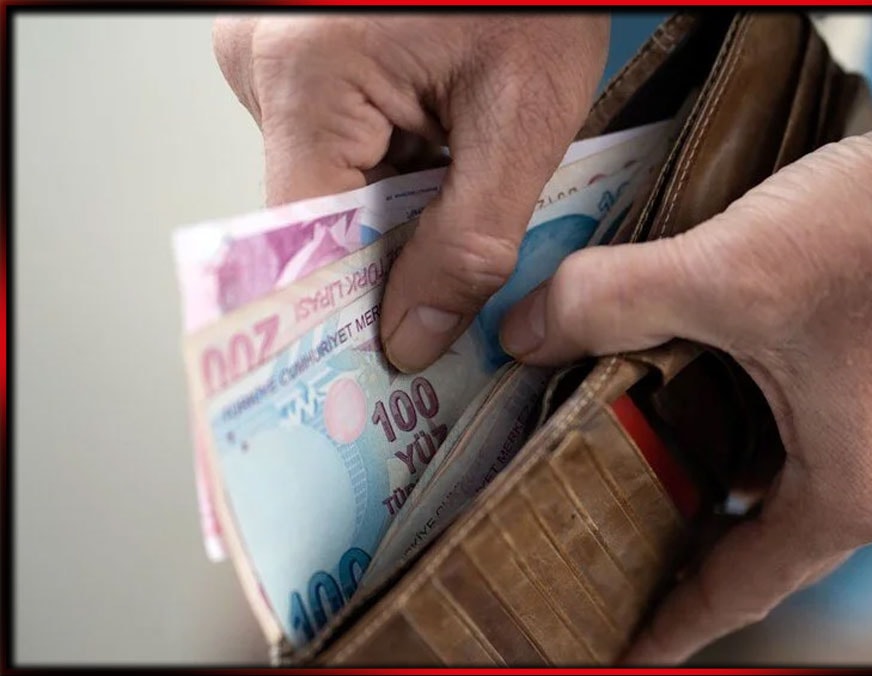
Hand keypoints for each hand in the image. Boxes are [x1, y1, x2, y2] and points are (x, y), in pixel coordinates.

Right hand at [213, 14, 609, 370]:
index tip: (379, 368)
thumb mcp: (521, 118)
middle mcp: (266, 63)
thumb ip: (469, 242)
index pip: (300, 241)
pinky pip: (339, 142)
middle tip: (458, 280)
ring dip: (401, 205)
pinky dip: (395, 165)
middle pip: (317, 216)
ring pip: (332, 183)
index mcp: (307, 75)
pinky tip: (445, 150)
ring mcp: (279, 55)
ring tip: (466, 180)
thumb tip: (412, 335)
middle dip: (392, 253)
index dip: (346, 310)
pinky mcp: (305, 54)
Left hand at [498, 62, 871, 662]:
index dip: (670, 621)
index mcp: (849, 493)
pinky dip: (750, 417)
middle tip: (601, 539)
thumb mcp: (727, 268)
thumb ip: (610, 301)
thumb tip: (527, 331)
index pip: (736, 588)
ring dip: (714, 465)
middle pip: (760, 538)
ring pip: (783, 476)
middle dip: (680, 538)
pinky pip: (810, 430)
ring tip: (629, 455)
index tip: (622, 649)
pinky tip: (697, 376)